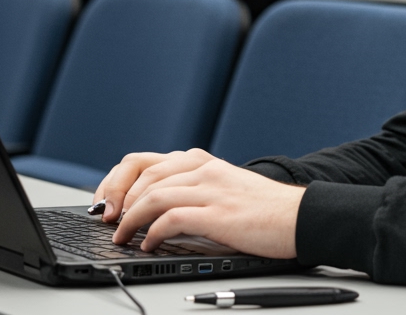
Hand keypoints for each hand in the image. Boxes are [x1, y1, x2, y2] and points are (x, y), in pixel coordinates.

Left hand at [94, 149, 303, 258]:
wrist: (300, 217)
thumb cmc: (263, 210)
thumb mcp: (222, 188)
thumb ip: (191, 190)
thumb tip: (150, 210)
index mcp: (200, 161)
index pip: (142, 161)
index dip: (116, 182)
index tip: (105, 203)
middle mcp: (202, 168)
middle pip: (141, 174)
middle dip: (117, 200)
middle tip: (107, 222)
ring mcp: (210, 189)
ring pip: (152, 195)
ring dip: (129, 219)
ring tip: (121, 237)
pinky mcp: (218, 213)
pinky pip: (172, 217)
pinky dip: (153, 232)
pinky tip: (148, 245)